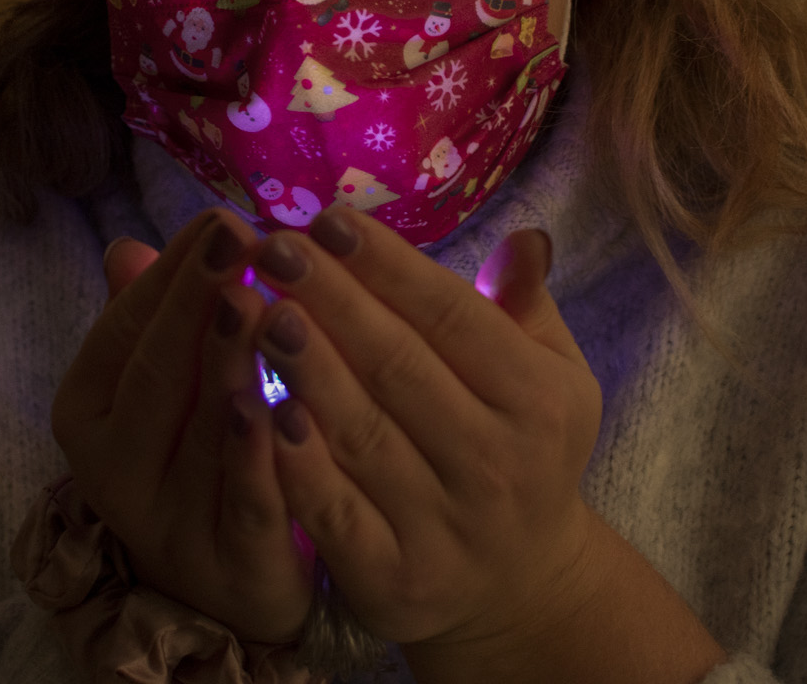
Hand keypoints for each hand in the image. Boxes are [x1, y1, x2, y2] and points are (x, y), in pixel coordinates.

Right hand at [51, 208, 314, 642]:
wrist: (230, 590)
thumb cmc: (196, 459)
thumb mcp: (164, 391)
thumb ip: (148, 320)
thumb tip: (127, 246)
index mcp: (88, 412)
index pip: (124, 330)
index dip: (172, 273)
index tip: (219, 217)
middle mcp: (112, 468)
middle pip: (156, 375)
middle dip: (196, 302)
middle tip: (239, 238)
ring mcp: (167, 522)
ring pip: (199, 434)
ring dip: (228, 366)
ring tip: (259, 304)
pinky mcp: (228, 566)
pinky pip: (245, 504)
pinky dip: (261, 456)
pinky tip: (286, 409)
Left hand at [243, 205, 603, 650]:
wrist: (520, 586)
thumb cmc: (521, 448)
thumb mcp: (550, 377)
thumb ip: (526, 305)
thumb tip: (525, 236)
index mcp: (538, 400)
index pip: (451, 316)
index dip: (388, 265)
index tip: (328, 219)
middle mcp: (496, 463)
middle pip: (399, 367)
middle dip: (332, 300)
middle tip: (273, 247)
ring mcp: (444, 526)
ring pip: (362, 434)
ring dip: (305, 369)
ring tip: (258, 310)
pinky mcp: (394, 579)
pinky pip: (335, 514)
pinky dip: (297, 466)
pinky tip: (256, 413)